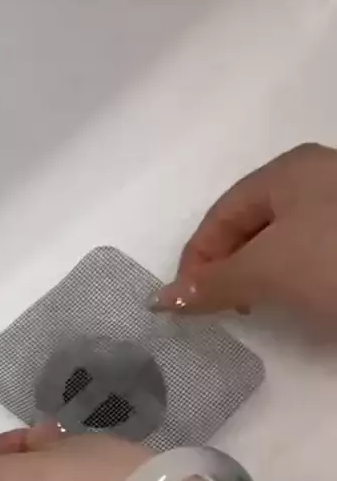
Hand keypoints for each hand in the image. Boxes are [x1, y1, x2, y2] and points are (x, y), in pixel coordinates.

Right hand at [152, 143, 336, 322]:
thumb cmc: (333, 258)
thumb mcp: (267, 270)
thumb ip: (213, 283)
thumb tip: (160, 299)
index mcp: (288, 170)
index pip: (220, 215)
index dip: (197, 261)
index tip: (186, 304)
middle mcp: (316, 180)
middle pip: (249, 230)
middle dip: (228, 271)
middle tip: (222, 309)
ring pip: (281, 247)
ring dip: (260, 280)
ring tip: (257, 310)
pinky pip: (311, 261)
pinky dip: (294, 283)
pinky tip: (298, 305)